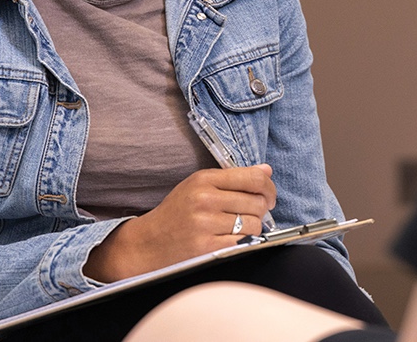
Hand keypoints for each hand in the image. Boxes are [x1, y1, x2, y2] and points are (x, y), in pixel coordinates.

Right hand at [83, 165, 275, 281]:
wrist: (148, 243)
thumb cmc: (177, 213)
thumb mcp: (199, 186)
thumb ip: (233, 177)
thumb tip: (266, 170)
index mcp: (204, 179)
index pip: (253, 178)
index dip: (269, 187)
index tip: (269, 196)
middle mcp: (205, 199)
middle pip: (257, 202)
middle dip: (261, 210)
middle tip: (251, 213)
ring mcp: (206, 224)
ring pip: (253, 224)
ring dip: (252, 228)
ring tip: (237, 227)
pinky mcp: (207, 247)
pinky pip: (243, 243)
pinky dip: (243, 243)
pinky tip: (231, 239)